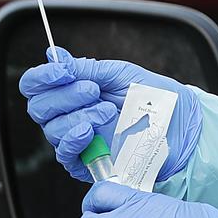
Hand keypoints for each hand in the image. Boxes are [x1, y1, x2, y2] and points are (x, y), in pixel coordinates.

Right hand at [19, 47, 201, 181]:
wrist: (181, 128)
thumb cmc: (155, 100)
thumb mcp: (120, 75)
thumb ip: (85, 68)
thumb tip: (53, 54)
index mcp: (73, 91)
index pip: (36, 86)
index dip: (42, 77)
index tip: (63, 71)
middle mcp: (69, 116)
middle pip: (38, 108)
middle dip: (63, 96)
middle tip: (93, 91)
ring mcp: (77, 141)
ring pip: (51, 130)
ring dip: (77, 116)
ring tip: (107, 111)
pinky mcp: (86, 164)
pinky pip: (65, 154)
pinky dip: (74, 140)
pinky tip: (90, 131)